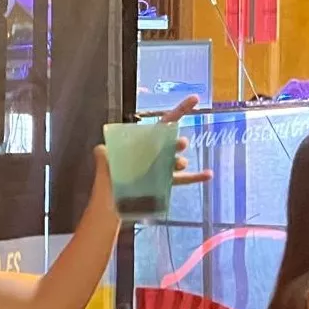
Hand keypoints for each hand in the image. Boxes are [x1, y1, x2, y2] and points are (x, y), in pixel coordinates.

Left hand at [92, 94, 211, 199]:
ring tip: (179, 164)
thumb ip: (104, 157)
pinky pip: (182, 180)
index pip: (161, 125)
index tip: (194, 99)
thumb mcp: (104, 168)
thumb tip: (101, 148)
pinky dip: (196, 177)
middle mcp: (153, 155)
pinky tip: (208, 174)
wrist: (109, 208)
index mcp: (141, 145)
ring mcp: (160, 169)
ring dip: (180, 161)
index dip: (178, 111)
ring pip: (175, 162)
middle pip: (170, 144)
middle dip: (176, 142)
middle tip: (179, 144)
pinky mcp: (164, 184)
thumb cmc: (107, 184)